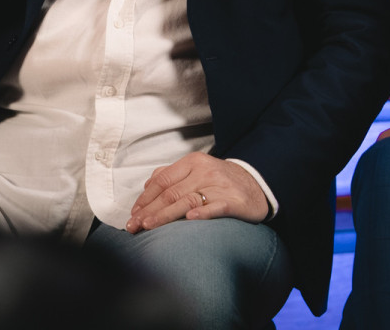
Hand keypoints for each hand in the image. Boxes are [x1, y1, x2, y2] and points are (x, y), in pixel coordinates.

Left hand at [125, 152, 268, 232]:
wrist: (256, 184)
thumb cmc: (220, 180)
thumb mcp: (196, 170)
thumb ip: (171, 174)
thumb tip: (147, 186)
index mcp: (192, 162)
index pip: (162, 180)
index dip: (145, 199)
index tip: (132, 214)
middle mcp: (204, 171)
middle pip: (171, 193)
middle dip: (149, 211)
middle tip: (134, 226)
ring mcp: (219, 185)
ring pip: (187, 200)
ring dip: (165, 215)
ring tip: (149, 226)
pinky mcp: (234, 200)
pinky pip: (216, 207)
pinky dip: (202, 212)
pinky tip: (190, 219)